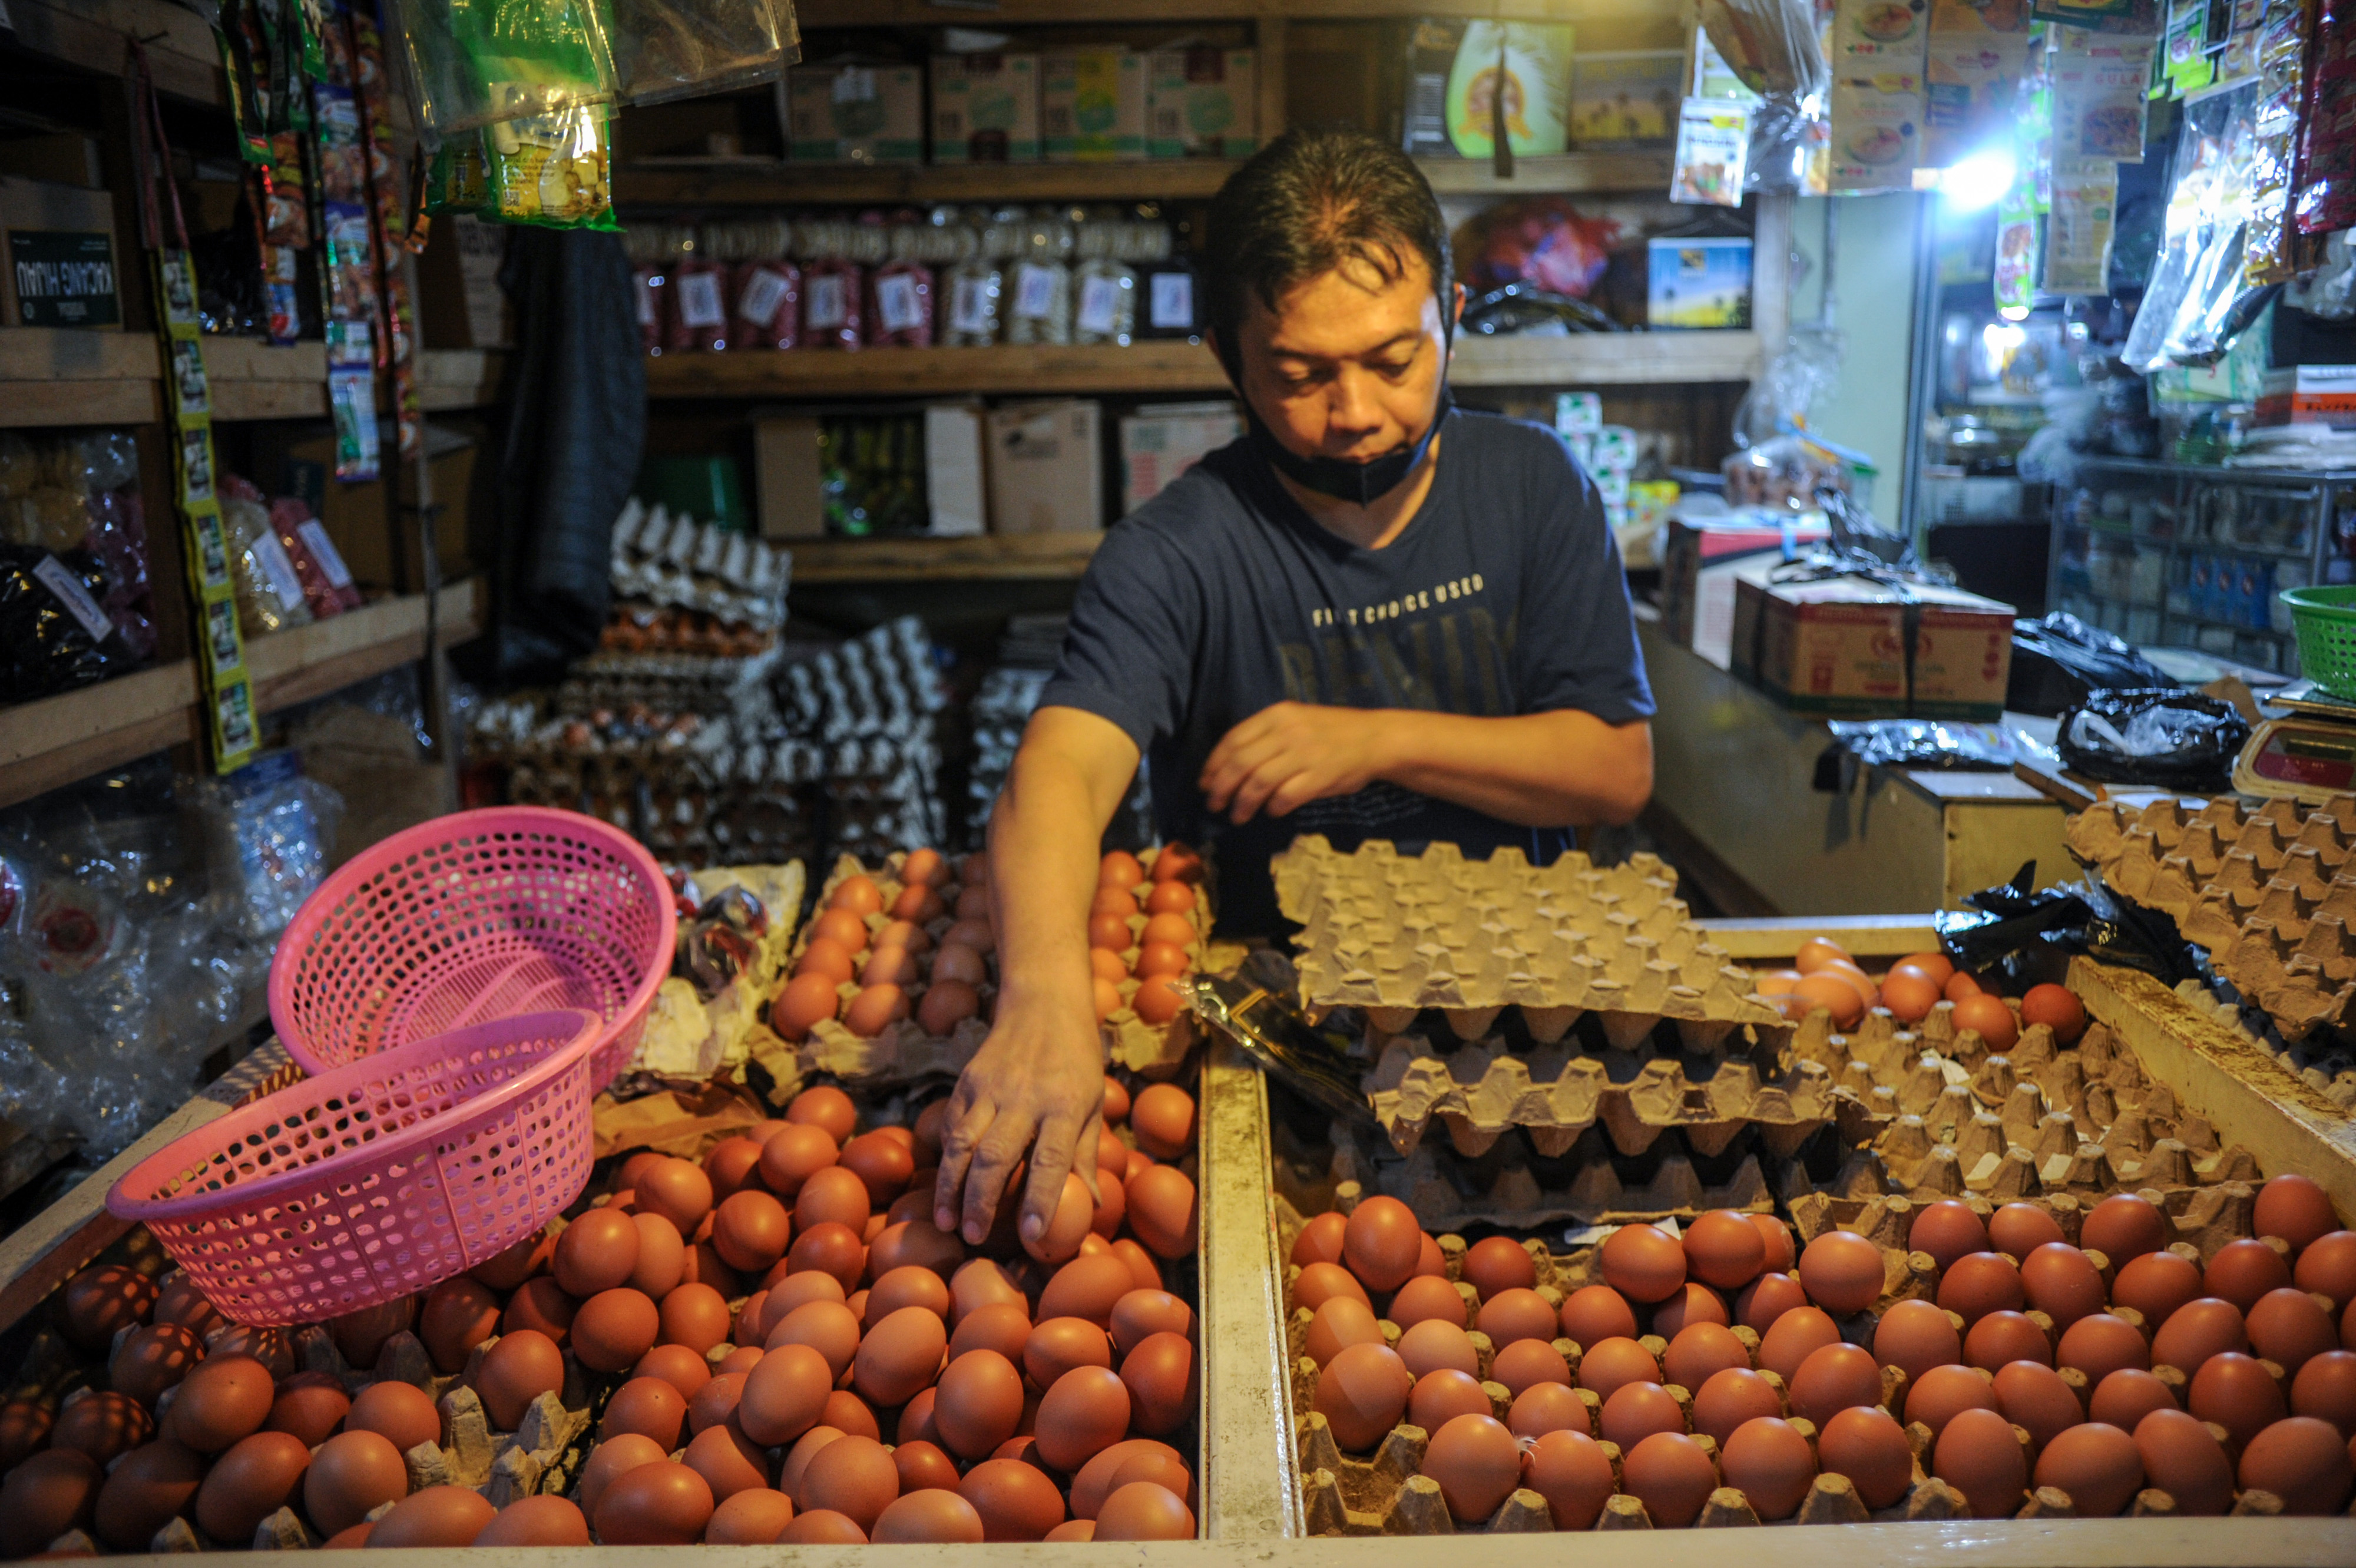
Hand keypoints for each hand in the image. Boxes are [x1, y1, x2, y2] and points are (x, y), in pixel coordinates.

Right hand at [931, 992, 1104, 1249]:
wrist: (1044, 1002)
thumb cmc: (1078, 1060)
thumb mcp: (1095, 1101)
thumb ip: (1088, 1154)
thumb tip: (1092, 1206)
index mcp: (1066, 1104)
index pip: (1051, 1160)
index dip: (1040, 1199)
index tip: (1032, 1235)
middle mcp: (1026, 1097)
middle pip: (996, 1156)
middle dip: (981, 1201)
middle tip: (974, 1237)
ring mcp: (991, 1087)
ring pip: (963, 1143)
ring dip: (952, 1186)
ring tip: (947, 1222)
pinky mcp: (968, 1080)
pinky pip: (953, 1124)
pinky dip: (948, 1156)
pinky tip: (948, 1182)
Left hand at [1199, 701, 1393, 823]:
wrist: (1375, 737)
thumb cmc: (1331, 732)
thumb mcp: (1296, 720)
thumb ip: (1266, 737)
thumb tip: (1228, 768)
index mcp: (1277, 715)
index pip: (1233, 740)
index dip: (1213, 765)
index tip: (1204, 783)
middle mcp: (1288, 731)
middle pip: (1240, 763)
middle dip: (1221, 788)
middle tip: (1214, 804)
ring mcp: (1304, 754)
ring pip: (1258, 783)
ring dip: (1242, 804)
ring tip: (1237, 816)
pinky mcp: (1319, 776)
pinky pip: (1285, 797)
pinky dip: (1273, 808)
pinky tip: (1271, 812)